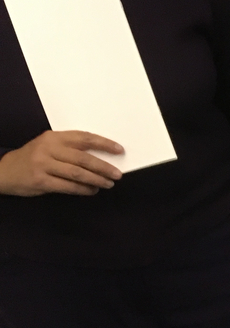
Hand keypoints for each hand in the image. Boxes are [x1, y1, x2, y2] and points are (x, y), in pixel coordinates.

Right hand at [0, 131, 121, 196]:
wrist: (5, 171)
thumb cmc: (33, 158)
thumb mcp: (48, 146)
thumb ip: (70, 149)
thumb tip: (101, 158)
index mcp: (53, 137)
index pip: (84, 138)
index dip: (104, 144)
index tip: (120, 150)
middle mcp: (48, 148)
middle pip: (83, 157)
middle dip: (104, 167)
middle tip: (118, 174)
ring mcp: (43, 165)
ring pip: (77, 173)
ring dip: (96, 180)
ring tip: (108, 184)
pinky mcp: (41, 181)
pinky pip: (68, 186)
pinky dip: (83, 190)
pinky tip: (92, 191)